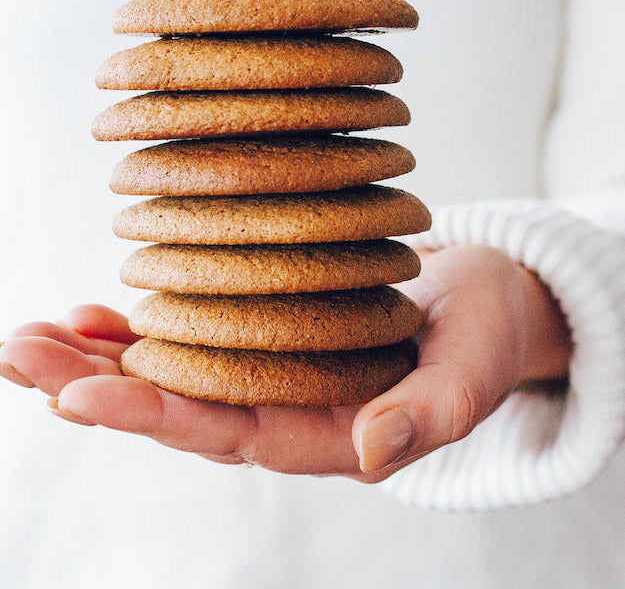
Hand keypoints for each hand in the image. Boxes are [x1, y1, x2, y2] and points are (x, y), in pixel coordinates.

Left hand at [0, 246, 570, 481]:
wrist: (480, 297)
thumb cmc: (483, 332)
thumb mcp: (475, 369)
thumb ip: (432, 414)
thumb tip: (372, 451)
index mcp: (330, 432)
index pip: (230, 434)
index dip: (155, 416)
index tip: (79, 396)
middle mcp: (287, 409)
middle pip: (179, 407)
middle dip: (95, 386)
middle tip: (21, 356)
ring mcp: (271, 372)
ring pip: (174, 374)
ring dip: (98, 359)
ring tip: (30, 337)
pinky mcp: (267, 333)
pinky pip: (195, 336)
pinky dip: (138, 328)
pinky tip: (91, 314)